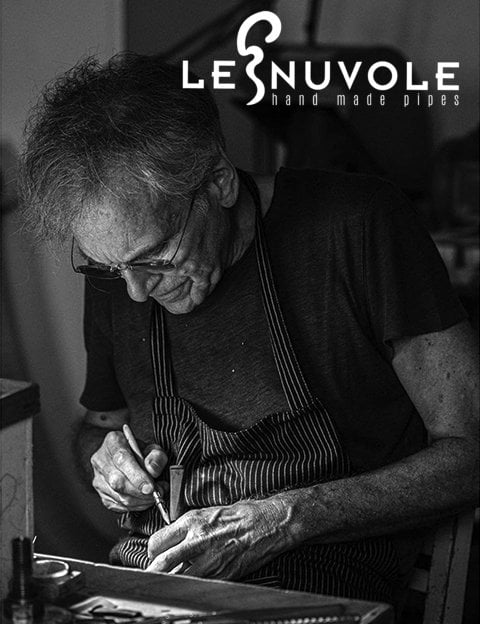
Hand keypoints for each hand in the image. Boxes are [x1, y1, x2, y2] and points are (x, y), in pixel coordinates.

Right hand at [91, 430, 167, 511]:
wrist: (128, 456)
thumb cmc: (140, 451)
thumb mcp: (153, 447)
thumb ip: (156, 456)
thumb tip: (153, 470)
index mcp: (113, 442)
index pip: (122, 459)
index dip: (137, 476)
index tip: (150, 487)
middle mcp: (101, 460)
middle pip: (117, 481)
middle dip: (139, 491)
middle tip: (157, 492)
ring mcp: (98, 478)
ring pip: (117, 496)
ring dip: (139, 500)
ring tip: (154, 496)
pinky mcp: (101, 493)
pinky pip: (117, 505)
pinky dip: (134, 506)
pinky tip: (144, 501)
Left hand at [146, 497, 293, 579]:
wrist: (265, 524)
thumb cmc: (239, 516)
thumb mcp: (207, 513)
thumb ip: (186, 528)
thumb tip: (170, 543)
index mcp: (192, 522)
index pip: (157, 541)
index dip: (152, 551)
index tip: (154, 555)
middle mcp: (198, 541)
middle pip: (162, 563)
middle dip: (152, 572)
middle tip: (149, 576)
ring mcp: (210, 560)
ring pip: (178, 578)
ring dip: (170, 582)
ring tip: (166, 584)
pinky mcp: (222, 575)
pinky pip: (199, 585)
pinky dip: (191, 587)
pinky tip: (189, 585)